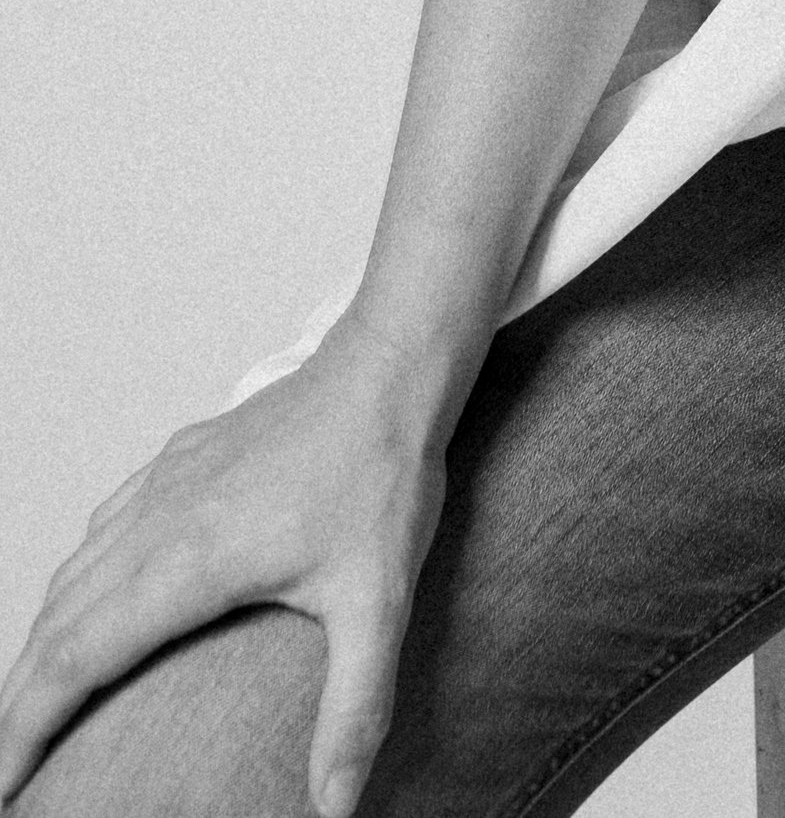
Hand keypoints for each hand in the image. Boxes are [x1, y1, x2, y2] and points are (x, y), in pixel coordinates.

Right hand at [0, 311, 452, 812]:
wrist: (392, 364)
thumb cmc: (385, 472)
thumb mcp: (380, 601)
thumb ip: (355, 707)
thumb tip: (338, 804)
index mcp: (190, 561)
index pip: (77, 660)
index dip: (26, 727)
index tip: (4, 784)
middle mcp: (160, 520)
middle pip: (57, 624)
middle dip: (20, 700)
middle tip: (8, 765)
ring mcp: (166, 482)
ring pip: (73, 572)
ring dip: (41, 641)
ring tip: (34, 700)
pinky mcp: (183, 457)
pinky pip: (102, 527)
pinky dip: (74, 579)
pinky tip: (84, 598)